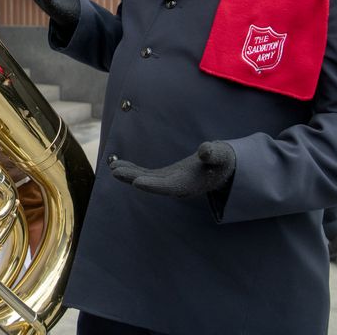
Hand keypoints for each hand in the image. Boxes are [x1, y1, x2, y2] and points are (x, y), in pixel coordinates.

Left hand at [110, 141, 235, 198]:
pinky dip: (134, 170)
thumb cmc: (222, 161)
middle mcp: (177, 187)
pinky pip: (147, 175)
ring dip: (130, 174)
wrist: (224, 168)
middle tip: (115, 171)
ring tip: (113, 168)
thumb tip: (205, 150)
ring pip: (146, 179)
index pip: (168, 186)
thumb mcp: (221, 155)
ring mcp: (170, 182)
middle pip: (152, 184)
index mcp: (189, 184)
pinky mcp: (166, 176)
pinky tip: (119, 165)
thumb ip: (213, 153)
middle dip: (133, 178)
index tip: (136, 182)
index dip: (152, 185)